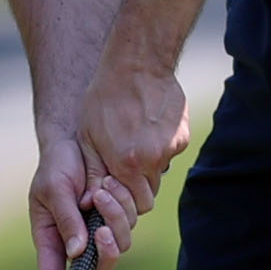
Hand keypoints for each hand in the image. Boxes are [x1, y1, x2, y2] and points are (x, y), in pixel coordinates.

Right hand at [29, 132, 139, 269]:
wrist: (78, 137)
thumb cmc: (56, 164)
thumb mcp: (53, 189)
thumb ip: (66, 220)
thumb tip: (76, 252)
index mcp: (53, 238)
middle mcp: (78, 239)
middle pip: (98, 269)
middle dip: (105, 253)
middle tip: (102, 232)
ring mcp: (100, 227)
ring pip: (119, 244)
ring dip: (114, 217)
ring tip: (100, 189)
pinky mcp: (120, 214)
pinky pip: (131, 222)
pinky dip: (123, 204)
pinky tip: (108, 182)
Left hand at [78, 50, 190, 217]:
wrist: (136, 65)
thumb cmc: (103, 99)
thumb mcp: (88, 137)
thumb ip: (93, 173)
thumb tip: (91, 202)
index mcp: (127, 163)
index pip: (137, 204)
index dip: (125, 200)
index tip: (113, 186)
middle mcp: (153, 159)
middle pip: (150, 192)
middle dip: (136, 188)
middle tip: (122, 169)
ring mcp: (171, 147)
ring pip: (160, 171)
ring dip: (147, 166)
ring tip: (131, 141)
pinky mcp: (182, 135)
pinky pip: (169, 152)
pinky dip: (158, 147)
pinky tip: (145, 127)